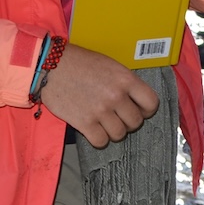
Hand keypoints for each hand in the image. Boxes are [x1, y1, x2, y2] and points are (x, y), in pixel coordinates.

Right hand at [36, 44, 159, 147]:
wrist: (52, 66)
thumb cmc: (81, 63)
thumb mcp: (110, 65)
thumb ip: (125, 82)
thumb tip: (135, 100)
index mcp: (126, 79)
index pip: (151, 103)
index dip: (147, 110)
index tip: (140, 110)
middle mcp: (116, 96)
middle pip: (136, 122)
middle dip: (129, 121)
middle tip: (119, 117)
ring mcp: (100, 111)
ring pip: (119, 134)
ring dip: (114, 131)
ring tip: (105, 123)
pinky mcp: (84, 123)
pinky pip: (101, 141)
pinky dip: (99, 139)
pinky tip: (94, 130)